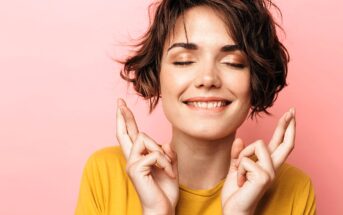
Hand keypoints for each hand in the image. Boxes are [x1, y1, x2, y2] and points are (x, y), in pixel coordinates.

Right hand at [116, 98, 178, 214]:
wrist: (163, 209)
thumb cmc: (165, 190)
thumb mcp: (170, 167)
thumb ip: (167, 154)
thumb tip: (165, 144)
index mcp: (138, 158)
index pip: (130, 135)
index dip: (125, 120)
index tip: (122, 106)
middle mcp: (131, 159)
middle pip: (125, 132)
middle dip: (124, 116)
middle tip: (120, 102)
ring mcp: (131, 163)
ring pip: (145, 139)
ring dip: (162, 153)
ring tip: (168, 169)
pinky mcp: (135, 169)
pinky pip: (154, 154)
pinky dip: (166, 163)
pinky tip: (168, 174)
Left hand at [221, 108, 295, 214]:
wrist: (233, 210)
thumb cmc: (236, 192)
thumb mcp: (235, 169)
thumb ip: (238, 155)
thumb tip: (239, 139)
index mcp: (266, 165)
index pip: (278, 144)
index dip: (284, 129)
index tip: (289, 115)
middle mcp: (272, 168)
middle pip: (285, 142)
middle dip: (288, 124)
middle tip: (292, 110)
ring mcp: (270, 173)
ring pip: (257, 145)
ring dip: (241, 157)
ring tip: (239, 174)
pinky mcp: (264, 177)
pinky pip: (246, 159)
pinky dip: (237, 169)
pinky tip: (240, 182)